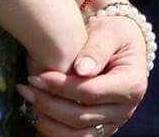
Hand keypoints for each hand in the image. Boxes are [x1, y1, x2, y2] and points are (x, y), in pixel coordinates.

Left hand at [20, 15, 147, 136]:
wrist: (122, 43)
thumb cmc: (114, 32)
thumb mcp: (108, 32)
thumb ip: (97, 49)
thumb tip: (81, 70)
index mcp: (131, 85)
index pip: (91, 92)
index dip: (63, 87)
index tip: (38, 76)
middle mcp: (125, 110)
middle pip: (82, 117)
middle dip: (50, 104)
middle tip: (27, 88)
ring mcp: (114, 123)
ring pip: (78, 134)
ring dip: (49, 121)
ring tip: (29, 100)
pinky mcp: (102, 128)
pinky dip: (55, 131)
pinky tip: (38, 114)